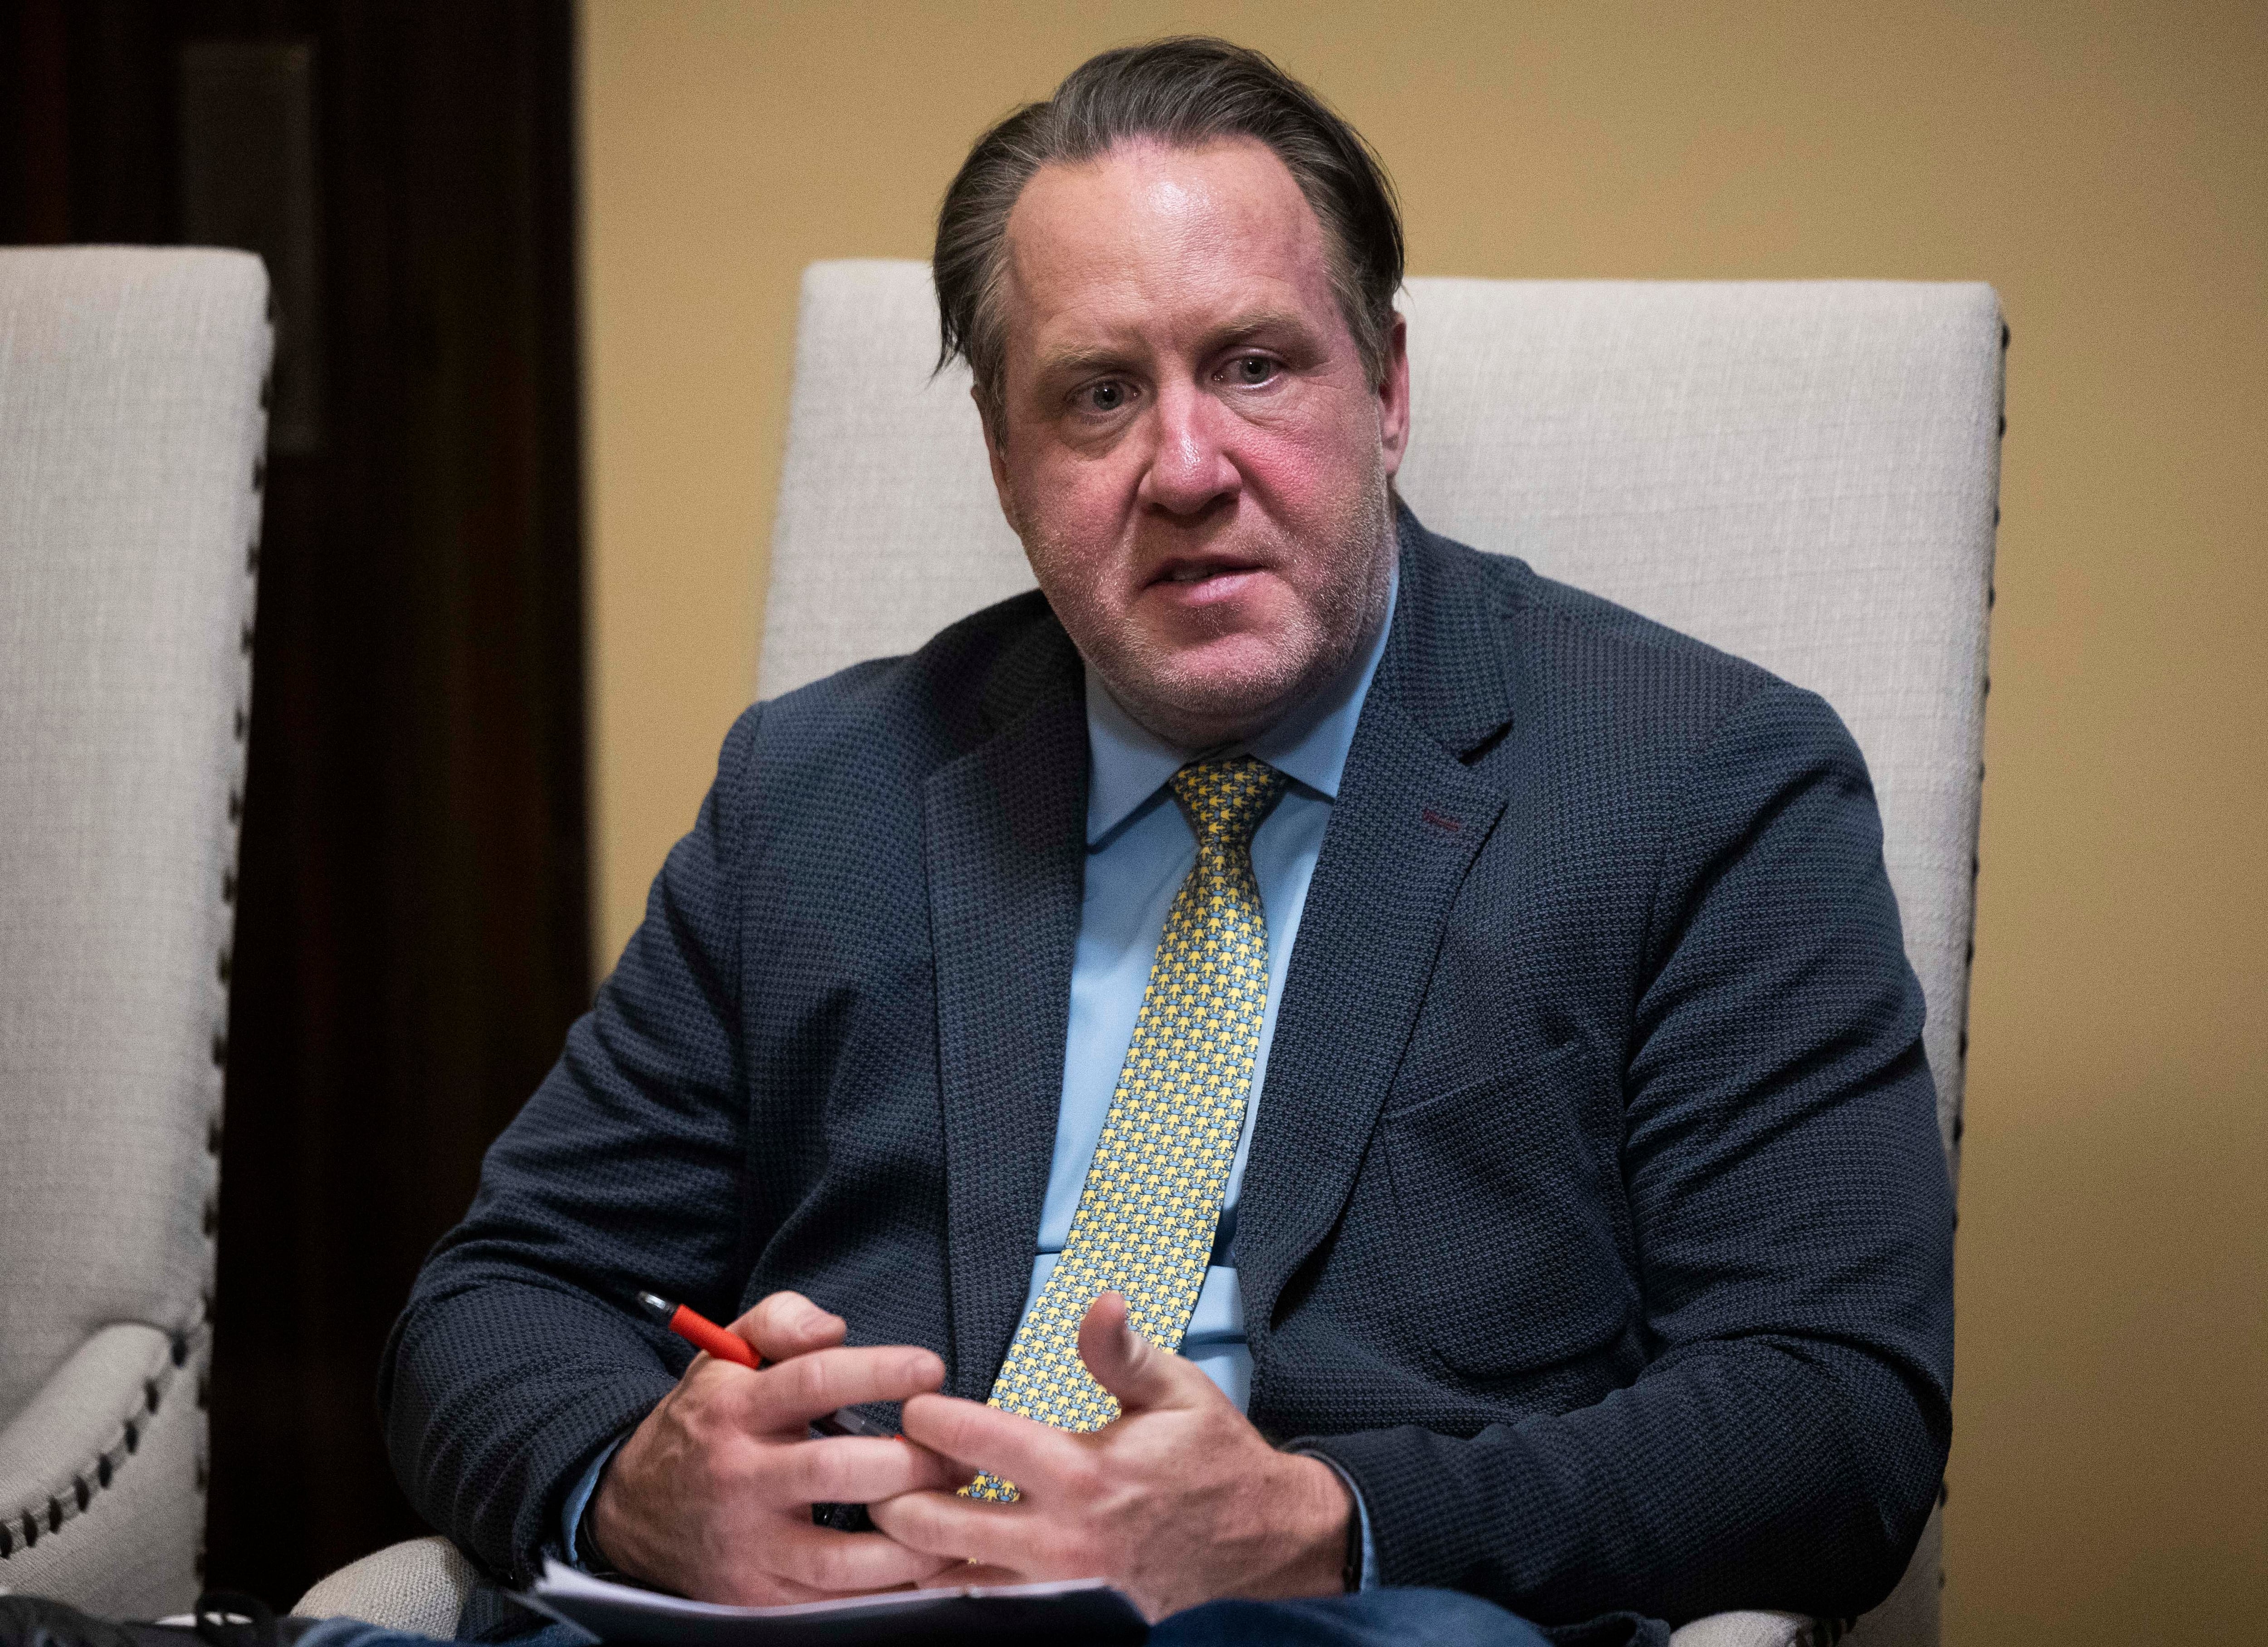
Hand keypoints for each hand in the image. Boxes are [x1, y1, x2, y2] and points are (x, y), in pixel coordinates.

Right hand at [588, 1290, 966, 1603]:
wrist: (633, 1510)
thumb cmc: (704, 1423)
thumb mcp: (725, 1354)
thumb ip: (781, 1320)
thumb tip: (835, 1329)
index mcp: (734, 1409)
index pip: (813, 1382)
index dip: (879, 1373)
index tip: (931, 1370)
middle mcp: (739, 1478)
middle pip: (835, 1472)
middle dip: (911, 1465)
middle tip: (960, 1458)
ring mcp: (747, 1545)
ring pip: (838, 1558)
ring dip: (910, 1541)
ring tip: (955, 1517)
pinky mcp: (755, 1597)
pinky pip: (831, 1602)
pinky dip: (886, 1589)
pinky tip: (925, 1564)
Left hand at [866, 1292, 1351, 1620]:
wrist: (1259, 1548)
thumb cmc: (1216, 1463)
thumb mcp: (1181, 1391)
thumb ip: (1125, 1351)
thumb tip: (1098, 1301)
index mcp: (1084, 1472)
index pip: (980, 1441)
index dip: (931, 1419)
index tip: (913, 1404)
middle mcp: (1059, 1534)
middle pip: (938, 1524)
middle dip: (895, 1490)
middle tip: (880, 1461)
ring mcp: (1055, 1578)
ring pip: (949, 1573)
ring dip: (910, 1542)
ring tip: (886, 1506)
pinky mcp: (1058, 1603)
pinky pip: (982, 1598)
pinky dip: (945, 1577)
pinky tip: (924, 1553)